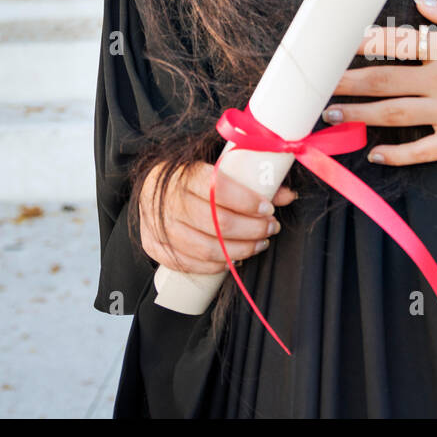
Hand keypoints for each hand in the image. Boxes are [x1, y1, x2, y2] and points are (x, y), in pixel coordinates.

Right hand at [137, 160, 297, 274]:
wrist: (150, 188)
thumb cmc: (190, 178)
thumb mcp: (217, 170)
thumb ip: (250, 181)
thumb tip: (286, 195)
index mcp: (181, 173)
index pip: (217, 189)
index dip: (247, 202)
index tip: (269, 209)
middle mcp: (165, 199)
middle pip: (216, 222)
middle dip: (252, 229)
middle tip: (270, 228)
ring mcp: (156, 225)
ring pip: (205, 248)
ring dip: (239, 250)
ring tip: (259, 244)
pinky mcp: (152, 245)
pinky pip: (188, 264)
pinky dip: (215, 266)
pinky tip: (234, 259)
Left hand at [322, 0, 436, 165]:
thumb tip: (420, 2)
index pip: (399, 43)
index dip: (363, 41)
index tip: (336, 41)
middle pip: (384, 80)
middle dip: (346, 80)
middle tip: (316, 82)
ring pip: (393, 114)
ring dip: (358, 114)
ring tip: (330, 113)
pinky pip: (421, 150)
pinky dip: (396, 154)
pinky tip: (373, 153)